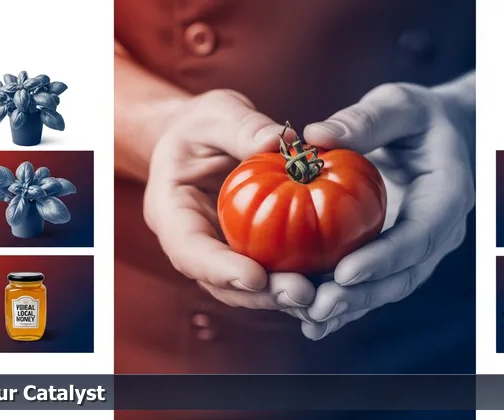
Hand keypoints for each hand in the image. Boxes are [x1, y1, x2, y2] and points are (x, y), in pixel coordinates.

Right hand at [143, 90, 315, 310]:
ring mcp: (220, 254)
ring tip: (322, 297)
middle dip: (261, 294)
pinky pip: (269, 274)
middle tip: (304, 294)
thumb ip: (242, 127)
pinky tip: (332, 282)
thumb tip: (281, 141)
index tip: (256, 277)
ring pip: (247, 289)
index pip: (189, 250)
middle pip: (220, 283)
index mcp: (171, 211)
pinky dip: (298, 281)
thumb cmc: (202, 124)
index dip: (219, 269)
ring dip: (283, 297)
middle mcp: (193, 243)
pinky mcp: (247, 254)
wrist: (199, 140)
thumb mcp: (217, 112)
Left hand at [295, 82, 475, 339]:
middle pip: (403, 276)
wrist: (440, 138)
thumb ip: (366, 119)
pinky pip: (373, 287)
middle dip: (360, 297)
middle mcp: (438, 233)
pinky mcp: (397, 258)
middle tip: (317, 308)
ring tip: (307, 319)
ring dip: (348, 309)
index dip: (383, 259)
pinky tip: (311, 322)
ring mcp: (419, 251)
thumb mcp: (399, 105)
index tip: (343, 273)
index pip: (418, 235)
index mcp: (447, 195)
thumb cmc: (419, 118)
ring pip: (386, 290)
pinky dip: (345, 306)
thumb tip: (315, 135)